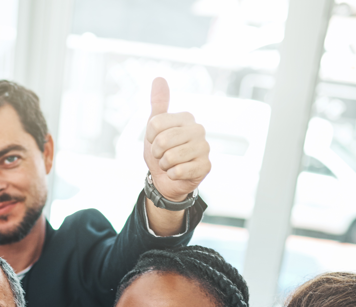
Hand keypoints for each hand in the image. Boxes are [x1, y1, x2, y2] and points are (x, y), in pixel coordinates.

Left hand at [143, 77, 210, 200]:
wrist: (166, 179)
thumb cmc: (161, 152)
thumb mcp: (154, 128)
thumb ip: (158, 104)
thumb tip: (159, 78)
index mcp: (186, 117)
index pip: (155, 124)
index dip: (149, 137)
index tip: (155, 141)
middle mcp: (198, 130)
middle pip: (163, 140)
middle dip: (156, 152)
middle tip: (162, 155)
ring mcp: (204, 148)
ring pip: (171, 157)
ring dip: (164, 164)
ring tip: (170, 163)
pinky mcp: (206, 166)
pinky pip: (179, 171)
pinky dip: (172, 175)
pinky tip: (178, 173)